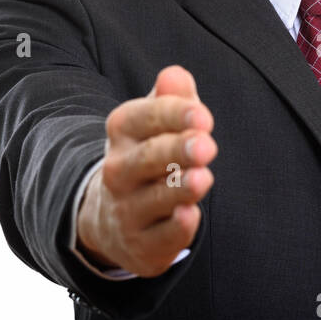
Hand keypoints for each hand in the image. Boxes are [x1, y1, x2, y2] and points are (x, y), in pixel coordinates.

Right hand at [75, 65, 216, 275]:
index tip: (204, 116)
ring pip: (152, 199)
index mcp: (123, 132)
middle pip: (146, 158)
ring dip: (178, 189)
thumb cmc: (152, 154)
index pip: (143, 118)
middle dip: (176, 150)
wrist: (114, 218)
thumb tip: (175, 75)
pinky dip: (175, 228)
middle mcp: (118, 171)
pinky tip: (190, 215)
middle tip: (207, 145)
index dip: (173, 115)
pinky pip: (159, 237)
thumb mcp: (159, 121)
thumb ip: (173, 98)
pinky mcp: (142, 244)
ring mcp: (127, 210)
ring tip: (203, 178)